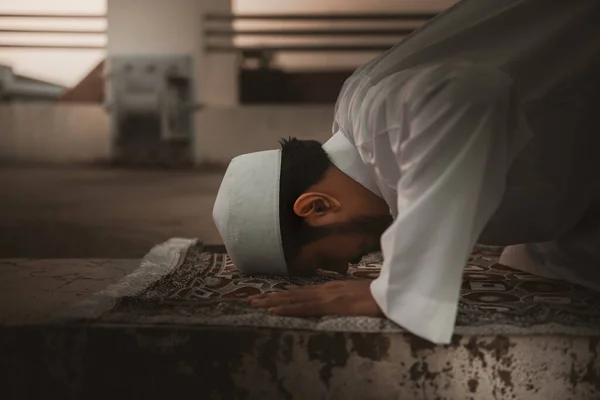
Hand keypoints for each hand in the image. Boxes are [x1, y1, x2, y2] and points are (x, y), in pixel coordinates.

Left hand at [248, 280, 382, 316]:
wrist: (391, 292)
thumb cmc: (379, 294)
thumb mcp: (358, 294)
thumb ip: (346, 295)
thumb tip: (340, 299)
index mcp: (330, 287)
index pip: (302, 292)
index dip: (284, 294)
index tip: (268, 296)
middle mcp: (324, 289)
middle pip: (293, 293)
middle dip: (272, 297)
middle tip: (251, 300)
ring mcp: (326, 295)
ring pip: (294, 299)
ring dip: (273, 302)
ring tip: (255, 304)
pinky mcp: (330, 304)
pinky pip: (304, 307)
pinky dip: (287, 308)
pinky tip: (274, 310)